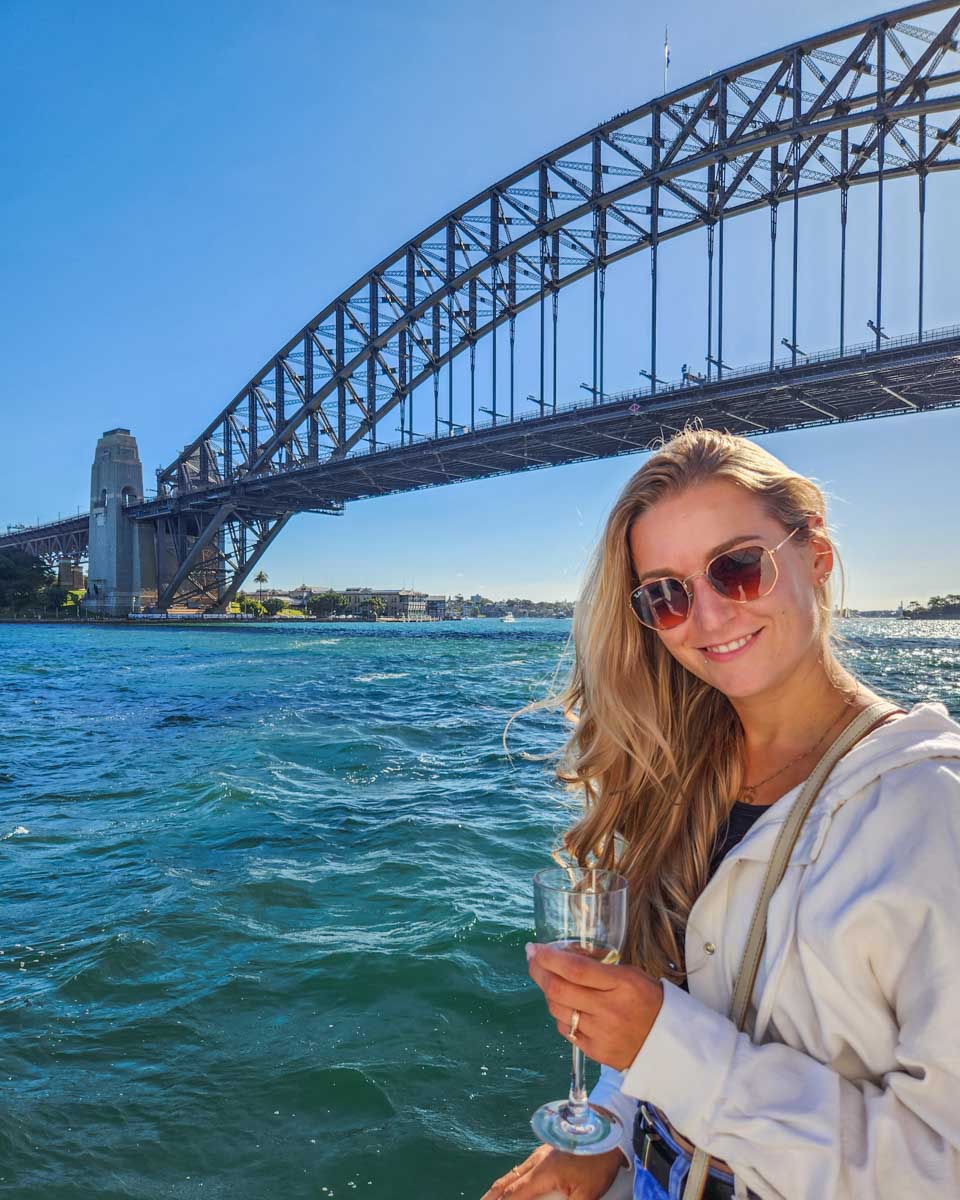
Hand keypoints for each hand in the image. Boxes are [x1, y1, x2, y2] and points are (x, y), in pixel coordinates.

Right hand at [480, 1141, 624, 1199]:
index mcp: (542, 1172)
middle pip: (508, 1181)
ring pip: (515, 1172)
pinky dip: (513, 1179)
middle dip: (492, 1196)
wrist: (607, 1130)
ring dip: (502, 1187)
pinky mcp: (548, 1152)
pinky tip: (516, 1185)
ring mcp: (541, 1154)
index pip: (514, 1194)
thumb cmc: (598, 1160)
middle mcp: (536, 1161)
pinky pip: (524, 1167)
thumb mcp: (586, 1194)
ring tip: (493, 1198)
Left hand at [525, 942, 663, 1072]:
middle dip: (538, 972)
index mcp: (622, 985)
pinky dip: (561, 1016)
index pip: (576, 970)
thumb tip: (563, 954)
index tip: (535, 948)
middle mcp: (609, 1010)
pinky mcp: (595, 1053)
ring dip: (548, 993)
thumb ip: (598, 966)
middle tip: (532, 960)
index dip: (549, 958)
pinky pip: (566, 1031)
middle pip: (559, 990)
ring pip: (557, 1010)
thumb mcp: (631, 974)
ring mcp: (600, 1034)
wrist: (669, 1046)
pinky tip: (567, 1007)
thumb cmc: (650, 1001)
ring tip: (551, 982)